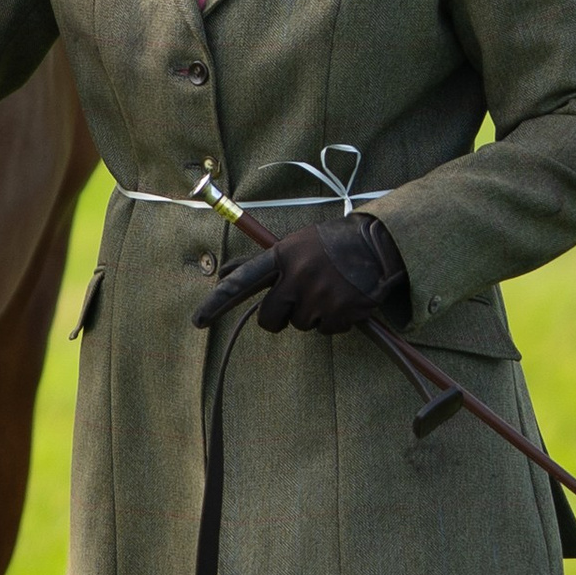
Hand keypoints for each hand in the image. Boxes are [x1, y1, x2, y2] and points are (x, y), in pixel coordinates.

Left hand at [194, 214, 410, 334]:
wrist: (377, 244)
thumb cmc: (330, 244)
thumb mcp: (296, 244)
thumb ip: (264, 262)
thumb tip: (225, 269)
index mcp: (282, 255)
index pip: (241, 282)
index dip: (217, 303)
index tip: (198, 321)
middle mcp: (297, 275)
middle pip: (270, 319)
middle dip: (280, 318)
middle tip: (296, 304)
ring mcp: (319, 295)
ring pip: (300, 325)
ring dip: (312, 315)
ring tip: (329, 290)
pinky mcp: (341, 311)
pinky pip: (327, 331)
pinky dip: (335, 321)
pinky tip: (344, 299)